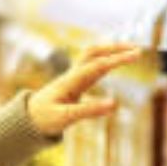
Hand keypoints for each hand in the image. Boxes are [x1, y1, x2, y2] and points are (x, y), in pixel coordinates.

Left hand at [28, 43, 144, 136]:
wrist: (28, 116)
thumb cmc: (45, 117)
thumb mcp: (66, 117)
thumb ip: (89, 110)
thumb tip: (115, 104)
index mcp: (71, 80)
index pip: (98, 65)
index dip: (118, 59)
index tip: (136, 55)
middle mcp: (73, 74)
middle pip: (94, 52)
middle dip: (115, 48)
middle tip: (137, 50)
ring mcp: (74, 76)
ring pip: (93, 56)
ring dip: (111, 51)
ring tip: (131, 52)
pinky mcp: (75, 81)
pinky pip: (92, 65)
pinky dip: (106, 60)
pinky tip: (115, 62)